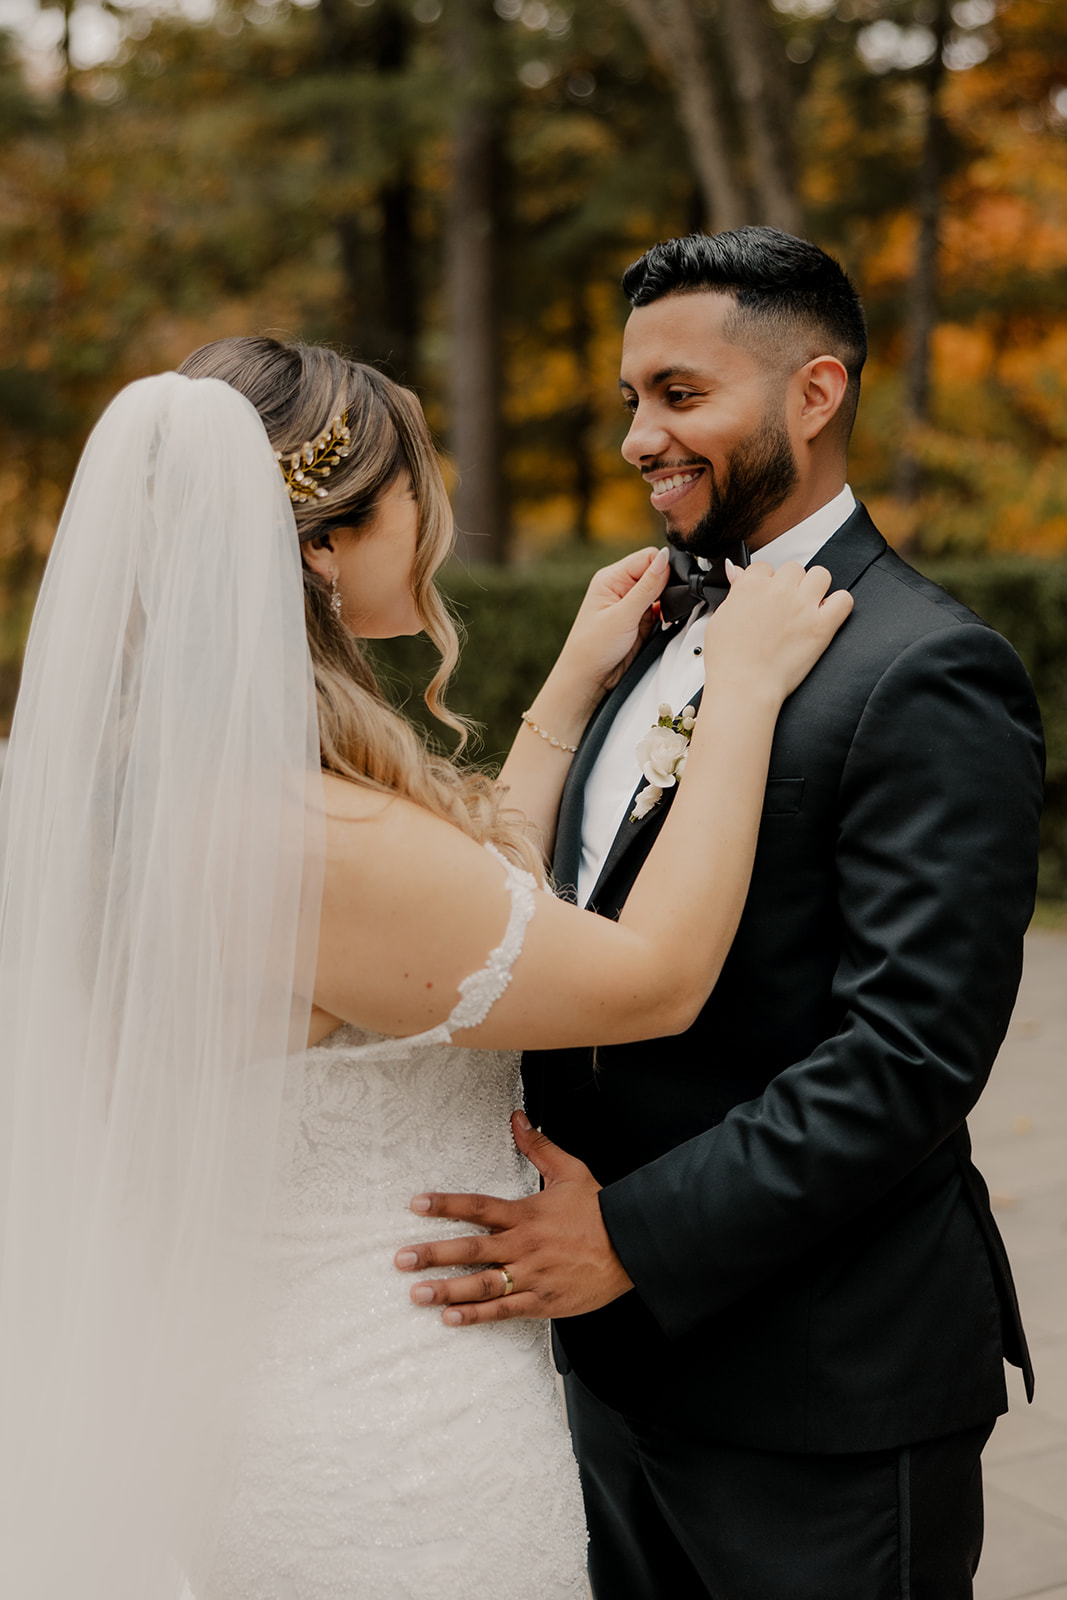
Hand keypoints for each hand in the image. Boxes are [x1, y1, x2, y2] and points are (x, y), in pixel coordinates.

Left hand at [395, 1112, 633, 1324]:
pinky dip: (478, 1315)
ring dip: (447, 1289)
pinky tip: (452, 1318)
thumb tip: (518, 1118)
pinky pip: (505, 1310)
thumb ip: (538, 1146)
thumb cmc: (599, 1209)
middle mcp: (523, 1246)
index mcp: (526, 1214)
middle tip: (401, 1259)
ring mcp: (532, 1277)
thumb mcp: (570, 1170)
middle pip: (471, 1250)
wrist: (633, 1246)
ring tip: (417, 1293)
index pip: (478, 1207)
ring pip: (482, 1284)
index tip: (416, 1204)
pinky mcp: (543, 1302)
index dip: (445, 1205)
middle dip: (433, 1254)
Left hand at [555, 547, 669, 696]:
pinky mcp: (641, 620)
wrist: (589, 678)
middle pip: (657, 573)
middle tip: (664, 605)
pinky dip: (667, 616)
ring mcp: (632, 604)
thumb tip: (665, 558)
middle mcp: (622, 588)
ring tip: (661, 618)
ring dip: (667, 603)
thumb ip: (647, 587)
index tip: (669, 585)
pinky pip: (662, 610)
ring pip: (662, 592)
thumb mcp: (622, 615)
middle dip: (667, 587)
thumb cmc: (592, 648)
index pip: (647, 557)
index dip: (663, 568)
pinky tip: (664, 624)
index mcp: (611, 578)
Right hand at [706, 560, 852, 705]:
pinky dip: (838, 604)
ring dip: (815, 587)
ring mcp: (802, 606)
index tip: (765, 597)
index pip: (763, 567)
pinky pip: (844, 599)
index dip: (765, 582)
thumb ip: (735, 591)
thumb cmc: (728, 659)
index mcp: (751, 585)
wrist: (744, 686)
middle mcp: (779, 590)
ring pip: (820, 575)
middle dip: (789, 584)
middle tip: (784, 606)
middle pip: (793, 569)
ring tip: (806, 606)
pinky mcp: (821, 626)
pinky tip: (826, 614)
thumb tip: (738, 573)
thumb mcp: (720, 617)